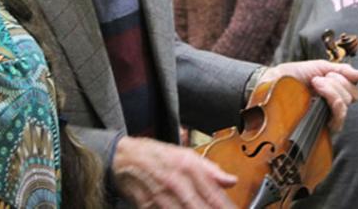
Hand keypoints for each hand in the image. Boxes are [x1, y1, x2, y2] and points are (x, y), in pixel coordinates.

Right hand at [112, 136, 236, 207]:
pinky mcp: (149, 208)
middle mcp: (177, 183)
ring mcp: (162, 198)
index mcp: (189, 167)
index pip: (215, 195)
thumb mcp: (185, 155)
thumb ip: (210, 169)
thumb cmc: (157, 156)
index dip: (228, 208)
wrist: (126, 158)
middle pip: (202, 208)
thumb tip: (231, 180)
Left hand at [260, 60, 357, 131]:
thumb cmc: (292, 76)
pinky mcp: (319, 126)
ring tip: (315, 83)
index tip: (327, 72)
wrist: (272, 82)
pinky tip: (317, 92)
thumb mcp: (317, 67)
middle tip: (317, 79)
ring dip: (331, 90)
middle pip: (352, 97)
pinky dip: (330, 101)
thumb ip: (341, 70)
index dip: (345, 78)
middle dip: (336, 83)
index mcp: (334, 91)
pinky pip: (337, 119)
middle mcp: (332, 105)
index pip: (354, 90)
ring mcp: (326, 116)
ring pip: (345, 106)